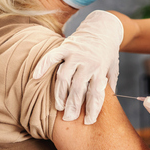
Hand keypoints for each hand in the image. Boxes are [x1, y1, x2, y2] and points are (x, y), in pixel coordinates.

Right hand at [33, 10, 122, 124]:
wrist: (104, 28)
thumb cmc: (108, 52)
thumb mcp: (113, 68)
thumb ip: (109, 84)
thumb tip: (107, 104)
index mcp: (101, 69)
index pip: (95, 93)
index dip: (92, 109)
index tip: (88, 121)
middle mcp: (88, 62)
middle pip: (78, 89)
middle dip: (73, 106)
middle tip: (68, 118)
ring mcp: (76, 54)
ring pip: (64, 77)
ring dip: (60, 94)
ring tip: (58, 106)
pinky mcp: (66, 46)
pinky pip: (52, 57)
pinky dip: (43, 66)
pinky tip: (36, 76)